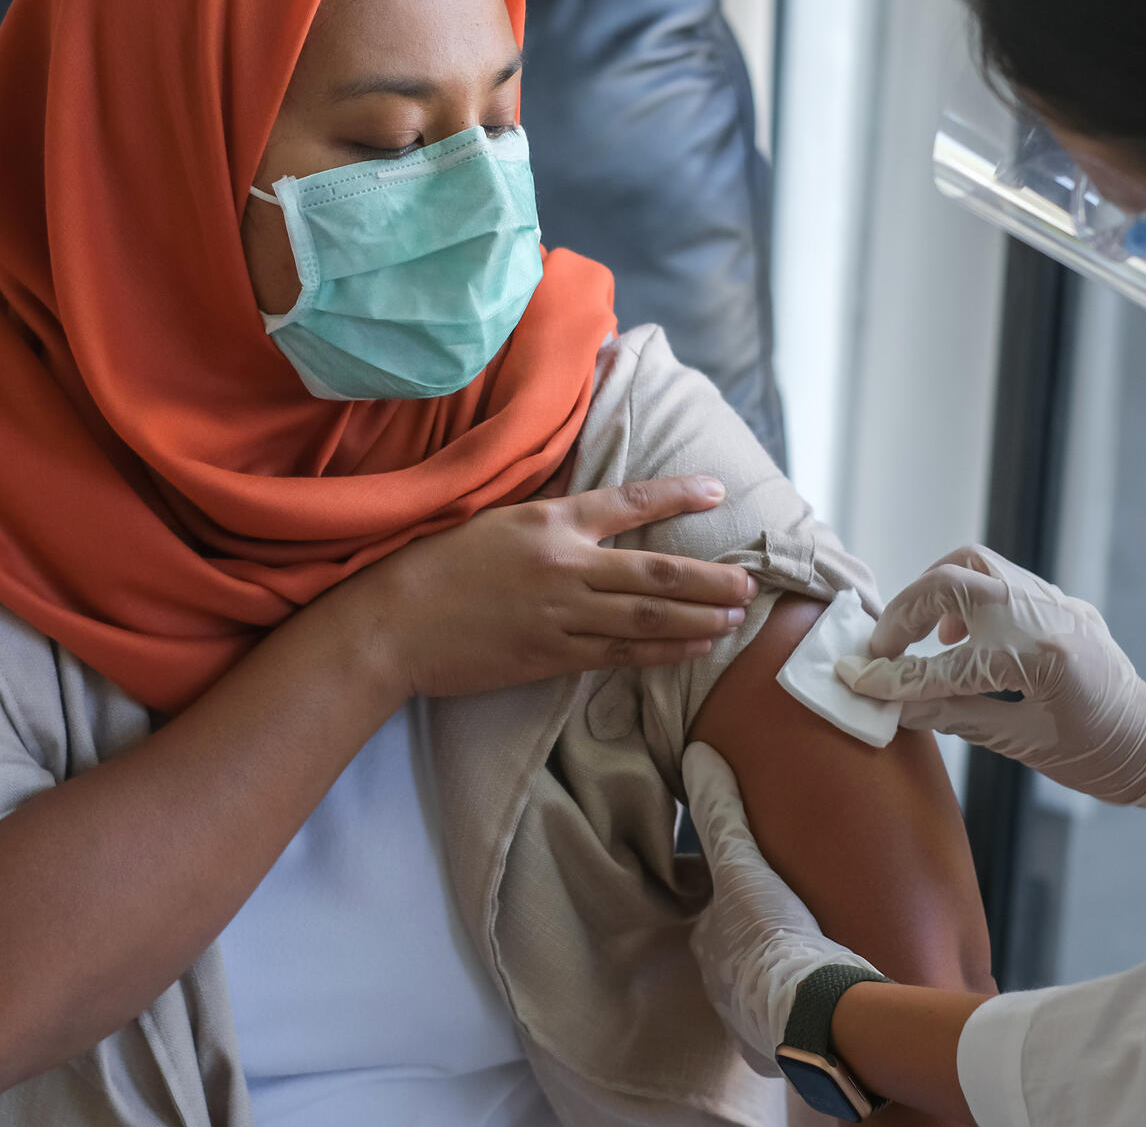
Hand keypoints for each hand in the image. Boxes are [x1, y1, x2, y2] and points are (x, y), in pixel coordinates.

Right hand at [344, 476, 760, 699]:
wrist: (396, 623)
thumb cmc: (439, 563)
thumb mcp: (497, 519)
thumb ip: (551, 515)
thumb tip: (592, 503)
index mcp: (551, 521)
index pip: (629, 501)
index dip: (678, 494)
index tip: (717, 490)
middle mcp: (564, 565)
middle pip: (655, 572)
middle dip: (709, 577)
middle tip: (749, 582)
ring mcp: (561, 614)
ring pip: (647, 618)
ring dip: (698, 618)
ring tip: (734, 617)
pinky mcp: (551, 656)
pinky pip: (620, 655)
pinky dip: (662, 652)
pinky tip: (693, 647)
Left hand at [682, 743, 877, 1074]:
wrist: (820, 1015)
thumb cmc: (778, 936)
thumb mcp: (744, 865)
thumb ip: (720, 811)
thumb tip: (694, 754)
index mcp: (709, 945)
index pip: (712, 908)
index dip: (731, 890)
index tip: (755, 879)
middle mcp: (718, 989)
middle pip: (735, 950)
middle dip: (753, 934)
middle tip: (785, 916)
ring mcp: (747, 1025)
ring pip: (757, 988)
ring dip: (775, 972)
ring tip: (806, 954)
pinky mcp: (780, 1051)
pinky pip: (785, 1024)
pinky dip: (798, 1008)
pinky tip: (819, 996)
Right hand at [841, 545, 1145, 819]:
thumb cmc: (1098, 758)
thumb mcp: (1021, 745)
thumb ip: (953, 715)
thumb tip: (892, 703)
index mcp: (1040, 656)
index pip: (946, 664)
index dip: (894, 677)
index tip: (855, 682)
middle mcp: (1046, 614)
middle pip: (952, 580)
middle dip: (903, 613)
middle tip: (881, 650)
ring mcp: (1055, 600)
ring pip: (973, 563)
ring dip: (931, 593)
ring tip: (915, 636)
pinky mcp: (1058, 601)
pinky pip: (999, 577)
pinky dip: (963, 597)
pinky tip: (955, 636)